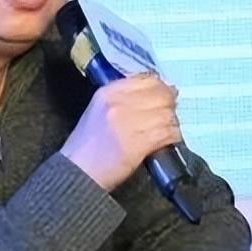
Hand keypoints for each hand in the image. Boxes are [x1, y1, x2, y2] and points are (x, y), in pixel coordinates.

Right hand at [59, 74, 181, 190]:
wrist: (79, 170)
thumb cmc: (88, 143)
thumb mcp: (100, 109)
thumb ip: (124, 98)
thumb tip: (156, 94)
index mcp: (108, 92)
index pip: (146, 79)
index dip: (161, 87)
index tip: (164, 95)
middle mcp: (119, 103)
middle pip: (161, 95)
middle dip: (170, 104)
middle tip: (169, 113)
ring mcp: (129, 122)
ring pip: (167, 114)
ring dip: (172, 122)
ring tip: (167, 129)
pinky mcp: (139, 142)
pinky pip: (167, 132)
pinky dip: (172, 136)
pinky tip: (168, 140)